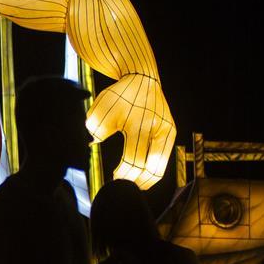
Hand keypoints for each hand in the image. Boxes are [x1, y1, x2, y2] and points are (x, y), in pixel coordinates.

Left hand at [87, 73, 174, 188]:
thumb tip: (92, 144)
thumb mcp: (102, 108)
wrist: (142, 78)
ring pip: (161, 168)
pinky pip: (164, 159)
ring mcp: (167, 130)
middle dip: (135, 182)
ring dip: (146, 181)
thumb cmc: (119, 96)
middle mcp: (157, 128)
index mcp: (138, 123)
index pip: (133, 160)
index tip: (113, 180)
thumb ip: (96, 128)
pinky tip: (141, 176)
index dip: (123, 175)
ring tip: (133, 185)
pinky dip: (153, 171)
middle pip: (150, 169)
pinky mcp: (172, 132)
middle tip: (122, 186)